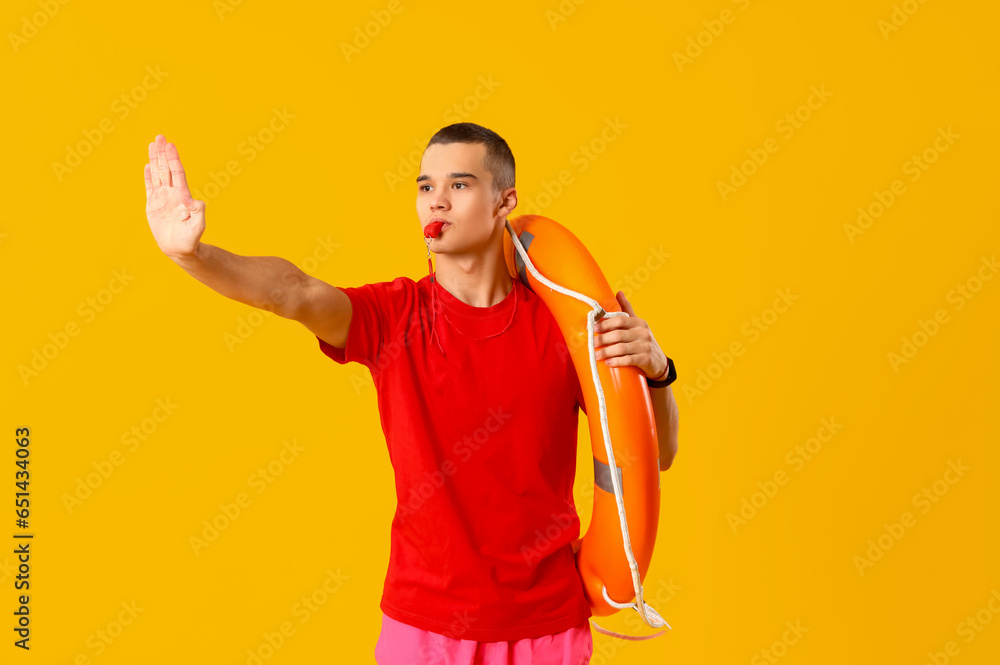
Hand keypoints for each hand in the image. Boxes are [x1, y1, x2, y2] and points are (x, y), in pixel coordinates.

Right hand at [144, 134, 204, 260]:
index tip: (170, 145)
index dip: (173, 159)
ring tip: (152, 144)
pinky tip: (147, 165)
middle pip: (166, 169)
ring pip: (157, 174)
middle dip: (163, 153)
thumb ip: (198, 212)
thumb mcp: (198, 226)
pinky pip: (149, 187)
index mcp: (182, 196)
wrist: (179, 249)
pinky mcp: (153, 205)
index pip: (177, 173)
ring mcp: (162, 198)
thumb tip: (193, 200)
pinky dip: (148, 176)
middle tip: (160, 137)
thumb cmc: (191, 239)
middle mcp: (172, 194)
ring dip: (155, 159)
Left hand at [593, 291, 669, 380]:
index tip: (592, 328)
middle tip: (592, 343)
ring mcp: (645, 346)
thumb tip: (619, 292)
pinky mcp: (646, 359)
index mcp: (639, 323)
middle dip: (602, 339)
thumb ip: (628, 309)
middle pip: (618, 335)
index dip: (605, 323)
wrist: (659, 362)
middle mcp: (643, 333)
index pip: (620, 320)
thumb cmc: (643, 341)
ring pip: (621, 348)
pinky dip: (617, 361)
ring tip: (596, 355)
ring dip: (606, 352)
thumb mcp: (638, 324)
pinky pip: (629, 360)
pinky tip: (608, 363)